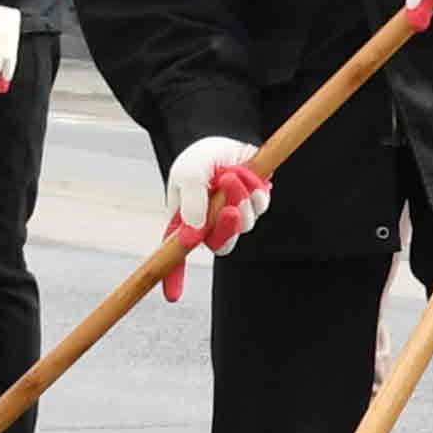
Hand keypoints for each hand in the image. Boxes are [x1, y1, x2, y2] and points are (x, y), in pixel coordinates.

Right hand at [160, 135, 268, 294]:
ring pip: (245, 225)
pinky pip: (260, 208)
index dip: (173, 275)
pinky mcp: (254, 204)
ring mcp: (234, 215)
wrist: (227, 135)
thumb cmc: (201, 157)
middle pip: (221, 244)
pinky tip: (248, 175)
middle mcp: (209, 223)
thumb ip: (192, 202)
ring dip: (241, 199)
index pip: (176, 253)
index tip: (172, 296)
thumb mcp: (190, 174)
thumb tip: (193, 236)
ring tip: (233, 175)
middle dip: (228, 228)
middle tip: (231, 209)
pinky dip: (256, 192)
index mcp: (185, 220)